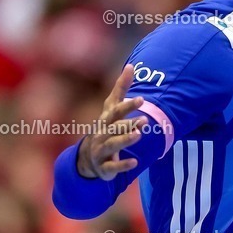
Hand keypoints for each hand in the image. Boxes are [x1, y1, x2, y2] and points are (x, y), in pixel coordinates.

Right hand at [77, 65, 146, 180]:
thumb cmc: (106, 128)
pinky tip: (134, 163)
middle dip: (128, 124)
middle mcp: (103, 134)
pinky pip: (112, 167)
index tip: (142, 99)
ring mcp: (102, 150)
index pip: (116, 110)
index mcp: (107, 120)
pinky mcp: (104, 167)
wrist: (88, 158)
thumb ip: (121, 89)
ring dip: (125, 140)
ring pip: (113, 145)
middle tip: (144, 120)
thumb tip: (131, 65)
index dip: (128, 105)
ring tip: (138, 135)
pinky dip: (122, 165)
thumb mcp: (112, 109)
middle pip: (115, 128)